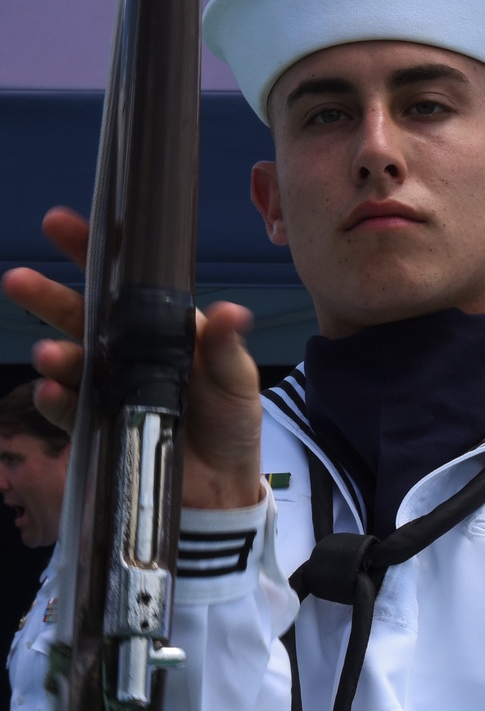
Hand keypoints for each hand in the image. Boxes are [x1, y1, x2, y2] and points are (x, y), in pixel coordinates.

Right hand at [2, 208, 262, 509]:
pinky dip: (57, 400)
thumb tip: (229, 311)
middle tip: (17, 279)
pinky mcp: (99, 427)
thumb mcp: (237, 379)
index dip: (92, 251)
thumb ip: (225, 347)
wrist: (223, 486)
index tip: (59, 224)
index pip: (123, 282)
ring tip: (46, 353)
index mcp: (160, 327)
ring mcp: (109, 387)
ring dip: (53, 355)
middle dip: (48, 296)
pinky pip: (70, 410)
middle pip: (81, 315)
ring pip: (69, 361)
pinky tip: (50, 391)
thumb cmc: (231, 421)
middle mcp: (127, 351)